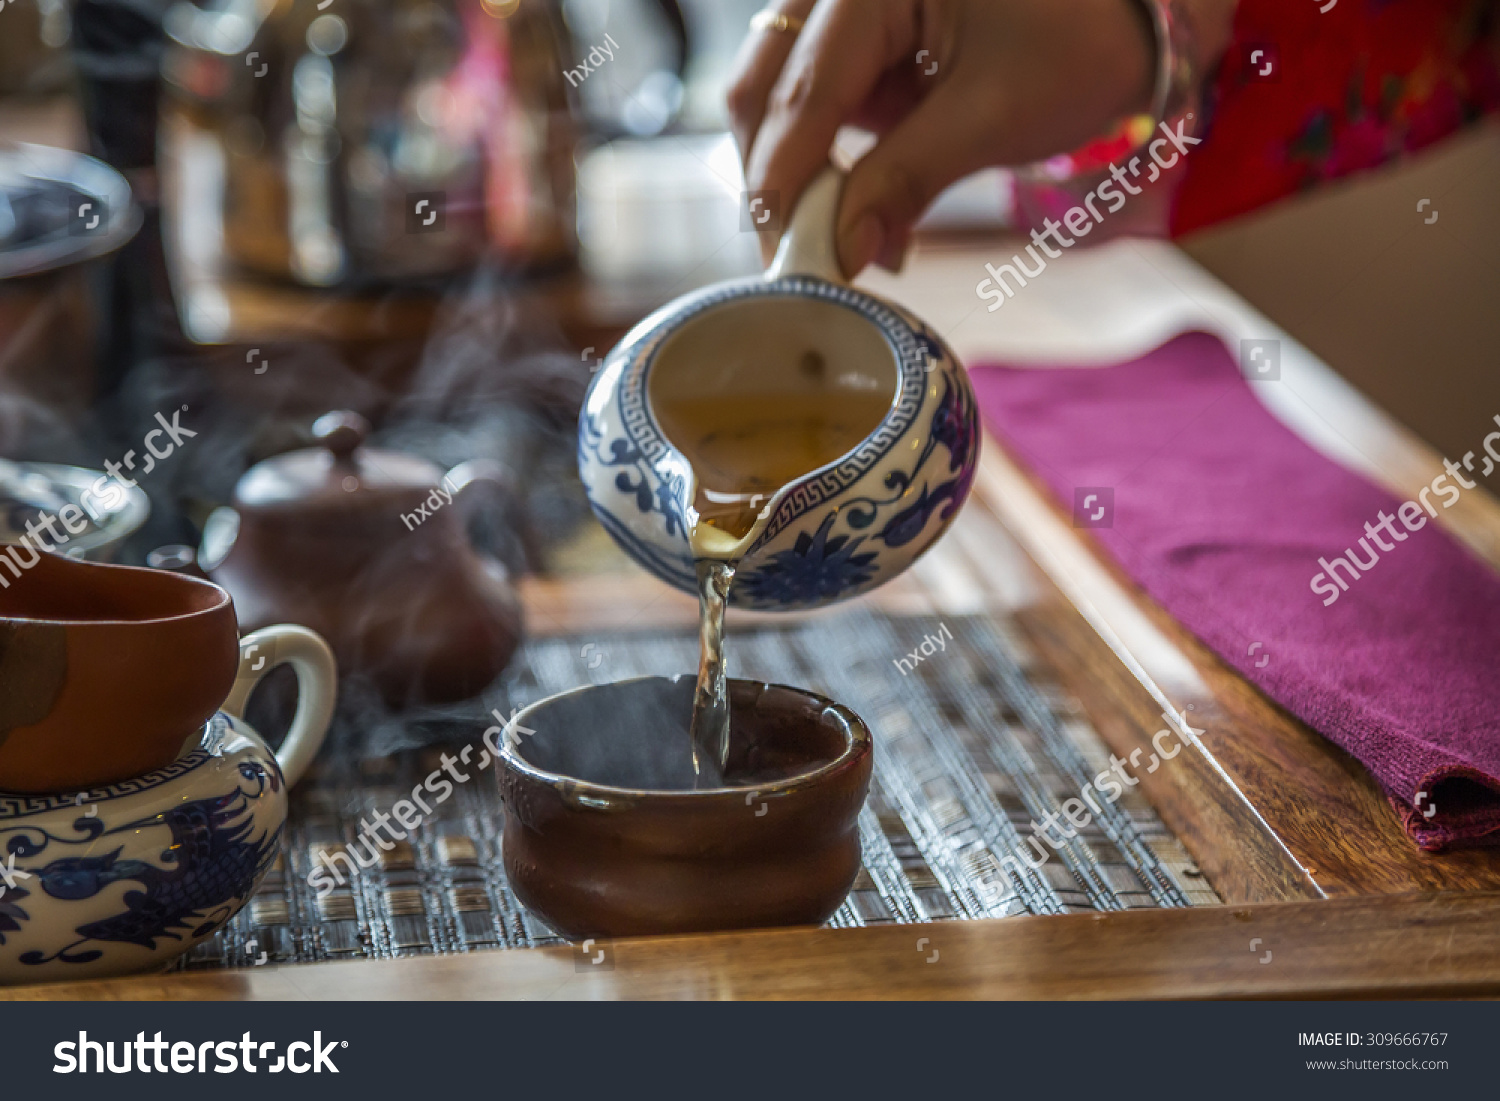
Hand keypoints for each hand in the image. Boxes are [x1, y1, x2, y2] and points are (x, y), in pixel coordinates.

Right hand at [728, 0, 1163, 275]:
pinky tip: (852, 206)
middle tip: (789, 258)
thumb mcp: (994, 116)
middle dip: (773, 175)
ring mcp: (847, 8)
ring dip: (794, 171)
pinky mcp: (859, 38)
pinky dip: (825, 157)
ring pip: (777, 94)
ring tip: (827, 239)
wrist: (1134, 16)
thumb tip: (843, 253)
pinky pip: (815, 101)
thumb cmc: (1082, 39)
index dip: (785, 179)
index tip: (780, 253)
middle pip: (766, 82)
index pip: (805, 87)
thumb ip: (906, 179)